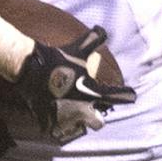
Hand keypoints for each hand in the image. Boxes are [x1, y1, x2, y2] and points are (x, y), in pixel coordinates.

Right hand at [15, 29, 135, 142]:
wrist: (31, 68)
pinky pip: (55, 132)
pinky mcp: (48, 123)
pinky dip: (54, 127)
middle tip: (90, 111)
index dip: (126, 95)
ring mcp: (65, 119)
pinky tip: (54, 119)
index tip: (130, 95)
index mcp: (93, 94)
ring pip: (77, 130)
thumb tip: (102, 28)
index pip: (118, 98)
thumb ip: (94, 39)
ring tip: (70, 115)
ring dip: (75, 124)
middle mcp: (82, 110)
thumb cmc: (57, 59)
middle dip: (95, 118)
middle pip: (98, 123)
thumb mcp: (78, 48)